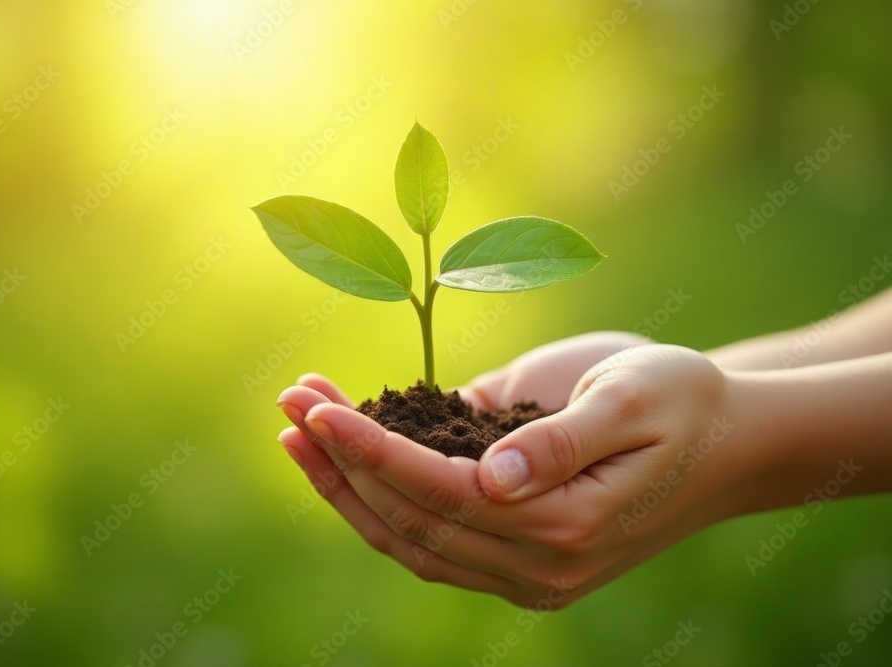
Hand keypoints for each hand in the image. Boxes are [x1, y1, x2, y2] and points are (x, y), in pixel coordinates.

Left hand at [276, 344, 749, 607]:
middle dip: (341, 465)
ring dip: (346, 489)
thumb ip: (563, 440)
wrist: (726, 442)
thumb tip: (493, 479)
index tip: (318, 410)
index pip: (443, 493)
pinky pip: (431, 538)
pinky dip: (379, 501)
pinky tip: (343, 460)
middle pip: (412, 521)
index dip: (374, 452)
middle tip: (288, 405)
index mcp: (566, 522)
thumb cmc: (684, 402)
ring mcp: (525, 570)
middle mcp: (538, 562)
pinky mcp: (516, 555)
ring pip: (411, 540)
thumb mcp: (636, 398)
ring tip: (295, 431)